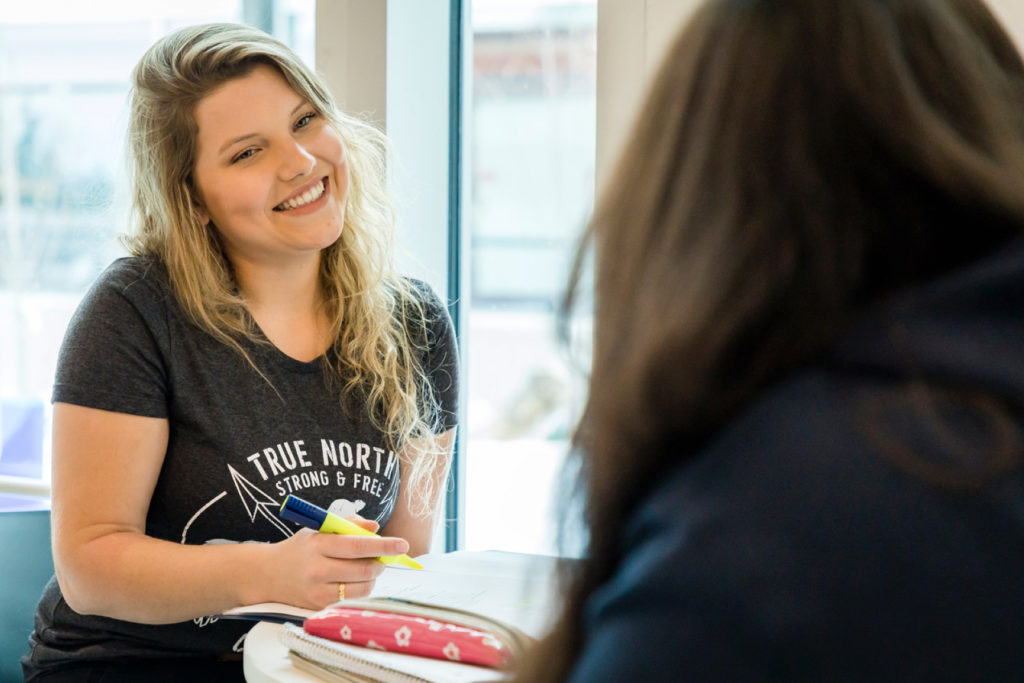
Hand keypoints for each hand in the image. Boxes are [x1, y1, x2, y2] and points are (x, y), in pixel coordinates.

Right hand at [260, 520, 409, 609]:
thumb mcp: (319, 530)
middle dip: (381, 563)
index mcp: (318, 545)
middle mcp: (317, 570)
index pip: (358, 546)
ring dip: (373, 578)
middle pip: (364, 570)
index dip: (384, 545)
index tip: (403, 545)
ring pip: (361, 588)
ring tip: (368, 569)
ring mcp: (317, 592)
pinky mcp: (318, 607)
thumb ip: (348, 525)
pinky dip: (361, 590)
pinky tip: (355, 581)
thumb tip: (375, 527)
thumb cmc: (300, 548)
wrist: (267, 574)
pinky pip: (351, 600)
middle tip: (382, 558)